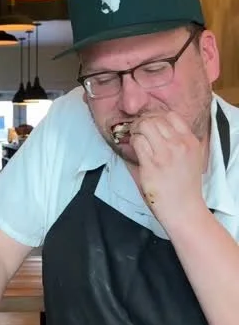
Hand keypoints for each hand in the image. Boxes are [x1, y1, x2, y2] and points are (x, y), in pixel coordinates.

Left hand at [129, 111, 205, 230]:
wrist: (184, 208)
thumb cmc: (185, 186)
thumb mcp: (192, 157)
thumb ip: (180, 141)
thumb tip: (157, 128)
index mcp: (190, 141)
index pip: (171, 116)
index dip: (157, 117)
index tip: (150, 124)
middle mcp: (179, 145)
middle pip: (155, 119)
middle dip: (143, 122)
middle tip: (139, 131)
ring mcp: (165, 154)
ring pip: (145, 126)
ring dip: (136, 131)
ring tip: (136, 139)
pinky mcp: (151, 165)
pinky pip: (137, 141)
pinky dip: (133, 142)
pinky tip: (135, 148)